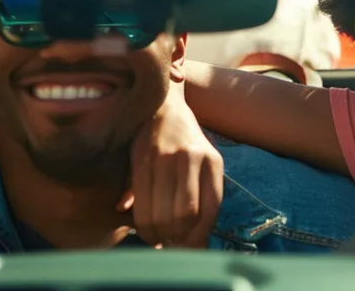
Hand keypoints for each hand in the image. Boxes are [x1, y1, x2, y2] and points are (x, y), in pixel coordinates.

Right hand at [124, 85, 222, 247]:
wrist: (162, 106)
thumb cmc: (186, 142)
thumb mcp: (202, 162)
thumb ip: (200, 196)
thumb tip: (193, 240)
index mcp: (212, 162)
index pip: (211, 209)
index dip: (200, 235)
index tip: (192, 248)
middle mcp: (192, 159)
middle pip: (185, 215)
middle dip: (178, 238)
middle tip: (172, 245)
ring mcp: (166, 159)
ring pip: (163, 212)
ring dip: (159, 235)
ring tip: (159, 239)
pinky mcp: (142, 161)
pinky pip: (142, 202)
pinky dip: (143, 224)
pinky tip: (146, 229)